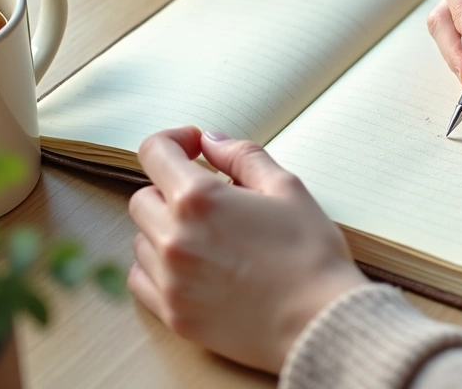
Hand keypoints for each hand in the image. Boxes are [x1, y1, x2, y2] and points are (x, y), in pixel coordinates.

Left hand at [127, 127, 365, 372]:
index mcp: (199, 199)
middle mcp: (174, 237)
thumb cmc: (311, 254)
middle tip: (210, 200)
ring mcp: (170, 280)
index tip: (193, 147)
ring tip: (207, 237)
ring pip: (141, 239)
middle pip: (144, 198)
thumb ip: (243, 156)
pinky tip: (189, 266)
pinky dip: (157, 266)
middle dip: (171, 189)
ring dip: (165, 229)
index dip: (173, 140)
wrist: (320, 322)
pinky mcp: (173, 314)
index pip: (155, 153)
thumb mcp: (287, 189)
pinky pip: (141, 280)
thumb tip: (211, 141)